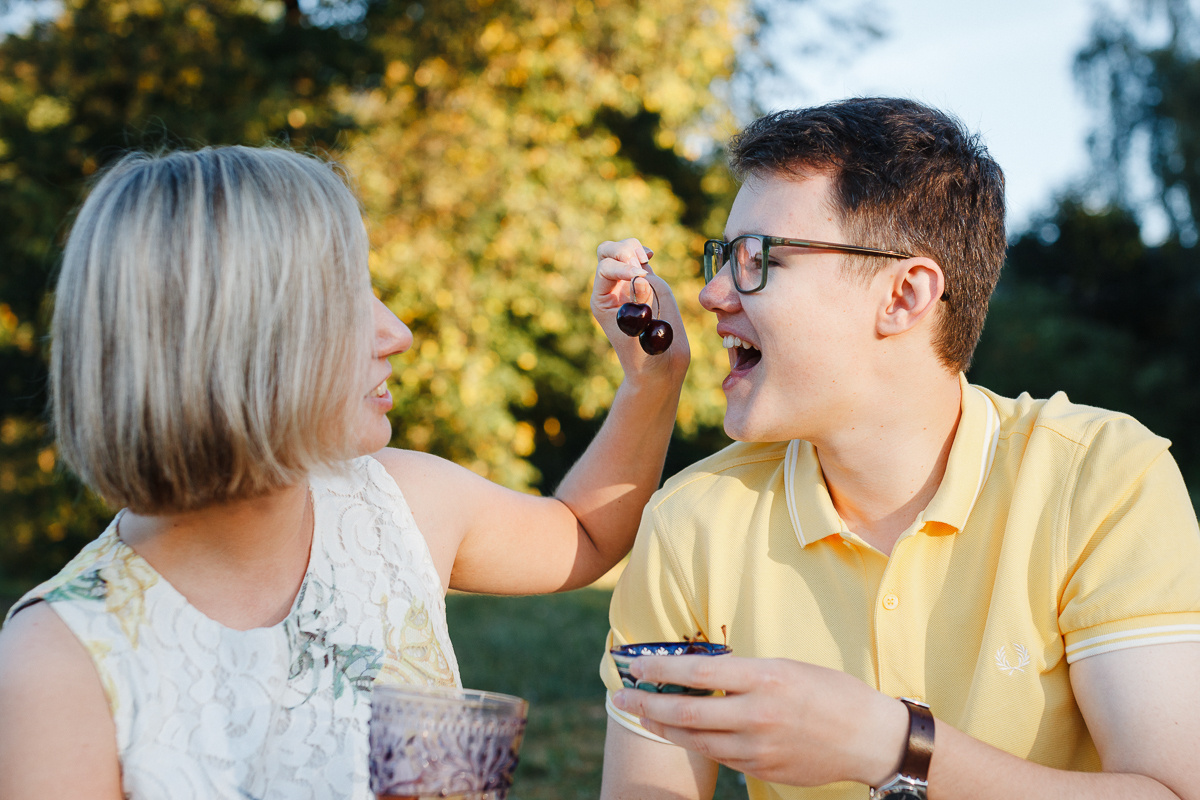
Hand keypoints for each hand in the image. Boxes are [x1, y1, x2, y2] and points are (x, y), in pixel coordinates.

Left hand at [593, 238, 689, 384]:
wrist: (660, 367)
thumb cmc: (646, 356)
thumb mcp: (642, 332)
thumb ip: (642, 303)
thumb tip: (641, 277)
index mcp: (602, 301)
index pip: (605, 270)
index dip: (622, 267)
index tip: (641, 275)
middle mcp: (612, 289)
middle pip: (606, 253)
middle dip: (621, 250)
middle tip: (640, 261)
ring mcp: (629, 285)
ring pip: (621, 250)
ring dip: (632, 248)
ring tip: (645, 258)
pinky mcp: (647, 285)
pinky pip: (639, 259)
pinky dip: (642, 252)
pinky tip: (649, 255)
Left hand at [610, 655, 908, 788]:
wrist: (870, 738)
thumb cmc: (831, 692)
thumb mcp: (789, 667)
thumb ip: (747, 673)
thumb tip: (705, 672)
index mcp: (765, 677)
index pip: (699, 672)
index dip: (661, 670)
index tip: (637, 666)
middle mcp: (757, 713)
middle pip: (687, 710)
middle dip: (648, 703)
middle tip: (624, 696)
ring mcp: (758, 745)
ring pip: (696, 738)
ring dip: (665, 726)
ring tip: (644, 715)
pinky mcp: (762, 767)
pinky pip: (719, 755)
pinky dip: (696, 741)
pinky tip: (682, 732)